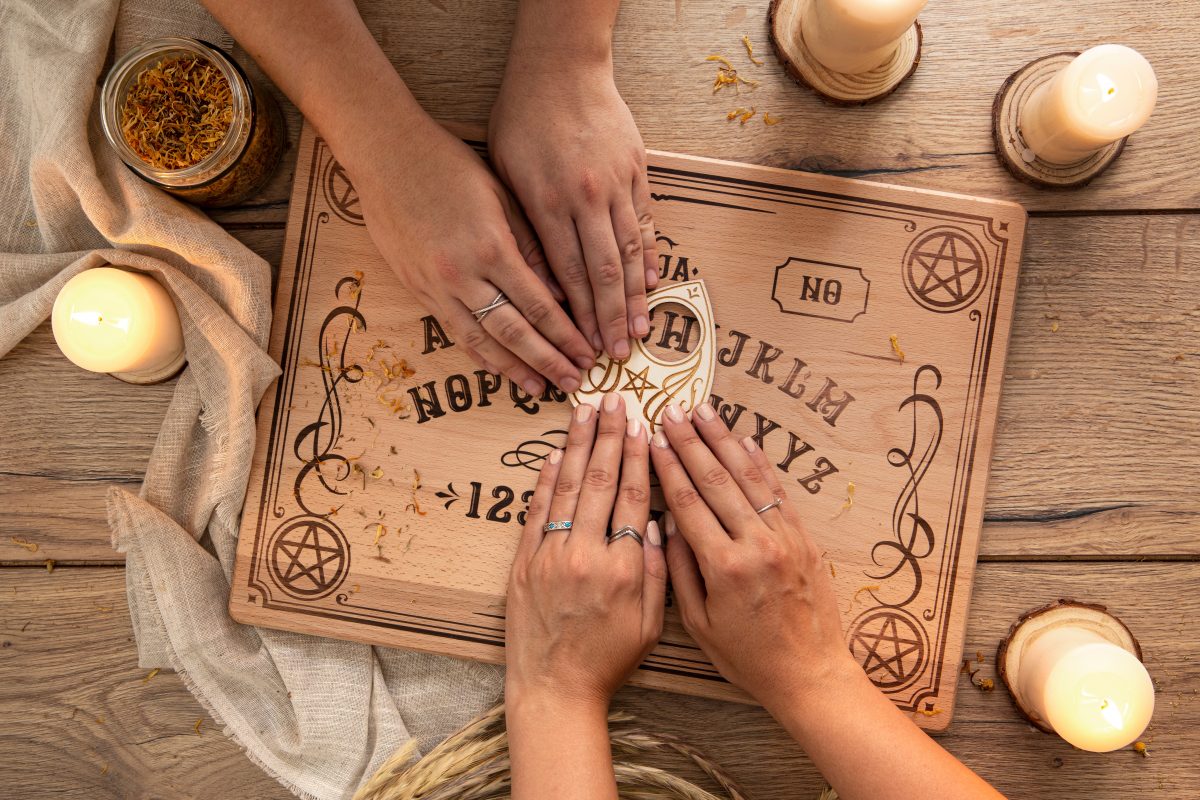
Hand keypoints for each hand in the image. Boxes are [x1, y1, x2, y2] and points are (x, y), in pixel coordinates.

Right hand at [349, 117, 594, 395]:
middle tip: (575, 381)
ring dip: (514, 369)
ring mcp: (436, 286)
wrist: (384, 154)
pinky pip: (455, 332)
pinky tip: (499, 368)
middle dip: (548, 360)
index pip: (538, 305)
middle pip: (514, 332)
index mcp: (492, 247)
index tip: (588, 353)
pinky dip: (479, 354)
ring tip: (541, 389)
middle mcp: (463, 275)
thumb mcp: (501, 196)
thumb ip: (530, 247)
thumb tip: (561, 292)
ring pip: (482, 341)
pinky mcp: (417, 289)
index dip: (565, 334)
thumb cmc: (449, 165)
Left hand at [490, 49, 657, 361]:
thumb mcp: (504, 174)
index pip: (567, 275)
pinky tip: (652, 284)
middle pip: (603, 273)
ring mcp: (616, 185)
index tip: (585, 348)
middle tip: (618, 356)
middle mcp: (586, 199)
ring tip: (641, 332)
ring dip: (634, 298)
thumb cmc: (521, 119)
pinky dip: (649, 255)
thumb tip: (537, 285)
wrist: (561, 66)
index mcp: (548, 203)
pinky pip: (646, 222)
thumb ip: (522, 228)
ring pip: (630, 252)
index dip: (578, 318)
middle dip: (610, 320)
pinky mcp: (636, 171)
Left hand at [505, 393, 665, 709]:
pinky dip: (546, 480)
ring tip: (586, 410)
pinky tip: (556, 452)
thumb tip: (661, 522)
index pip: (636, 497)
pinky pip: (537, 512)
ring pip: (568, 487)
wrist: (555, 690)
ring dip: (579, 444)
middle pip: (602, 481)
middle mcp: (587, 555)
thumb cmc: (608, 662)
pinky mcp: (524, 563)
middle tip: (617, 399)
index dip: (640, 456)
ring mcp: (551, 556)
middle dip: (611, 435)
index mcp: (625, 568)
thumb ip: (659, 572)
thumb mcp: (650, 625)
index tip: (644, 425)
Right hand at [648, 402, 856, 712]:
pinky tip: (745, 440)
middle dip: (691, 442)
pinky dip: (761, 463)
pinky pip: (779, 492)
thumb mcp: (699, 625)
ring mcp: (784, 538)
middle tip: (672, 411)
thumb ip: (680, 570)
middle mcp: (756, 544)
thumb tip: (666, 524)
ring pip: (749, 477)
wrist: (810, 674)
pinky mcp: (804, 539)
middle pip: (717, 481)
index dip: (668, 467)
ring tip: (704, 411)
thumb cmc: (748, 658)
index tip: (654, 438)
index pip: (688, 503)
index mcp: (724, 567)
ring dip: (724, 440)